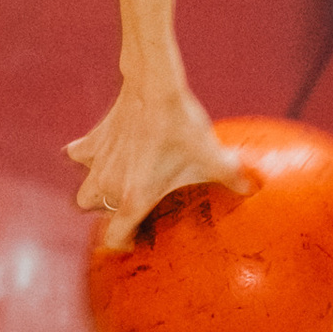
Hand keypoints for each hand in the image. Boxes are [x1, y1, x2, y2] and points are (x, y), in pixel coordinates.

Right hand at [66, 83, 251, 249]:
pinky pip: (77, 155)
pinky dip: (86, 156)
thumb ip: (234, 178)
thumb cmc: (182, 127)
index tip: (137, 239)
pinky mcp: (92, 140)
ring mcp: (97, 163)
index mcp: (133, 198)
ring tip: (117, 183)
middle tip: (132, 203)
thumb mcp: (213, 157)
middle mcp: (108, 185)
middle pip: (94, 214)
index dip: (124, 243)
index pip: (115, 237)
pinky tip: (105, 152)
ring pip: (83, 191)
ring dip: (95, 191)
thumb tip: (255, 188)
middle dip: (109, 214)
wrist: (154, 88)